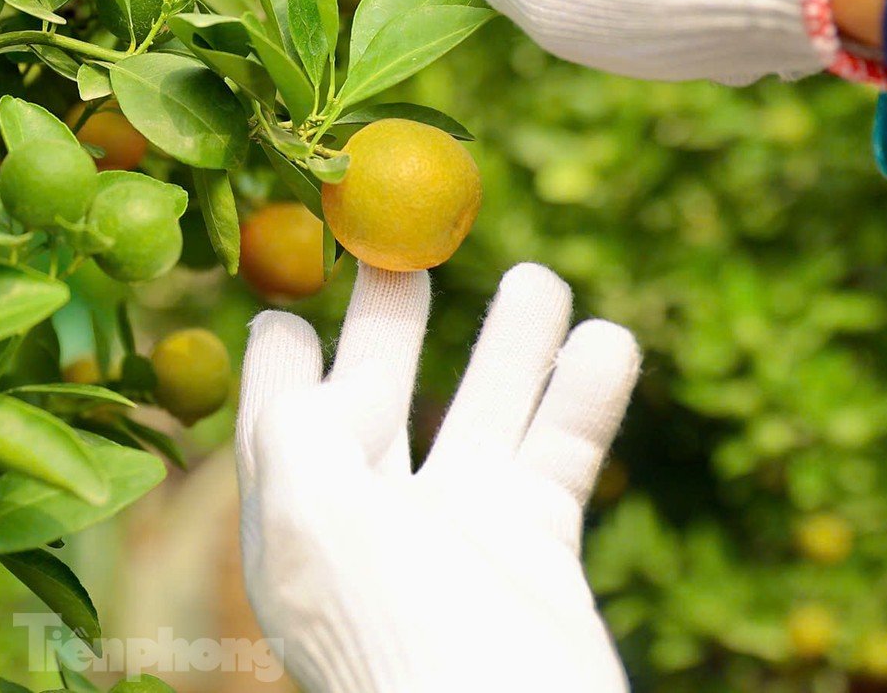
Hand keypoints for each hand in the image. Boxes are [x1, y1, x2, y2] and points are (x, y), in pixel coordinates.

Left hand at [236, 264, 640, 692]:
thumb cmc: (393, 641)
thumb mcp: (311, 522)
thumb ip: (291, 423)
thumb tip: (279, 343)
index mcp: (292, 519)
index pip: (278, 412)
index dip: (287, 345)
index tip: (299, 272)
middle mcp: (368, 519)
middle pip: (377, 393)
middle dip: (393, 320)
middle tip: (410, 246)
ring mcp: (454, 533)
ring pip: (483, 410)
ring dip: (512, 341)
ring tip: (541, 273)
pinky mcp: (533, 549)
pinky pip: (559, 452)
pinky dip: (584, 394)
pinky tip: (608, 338)